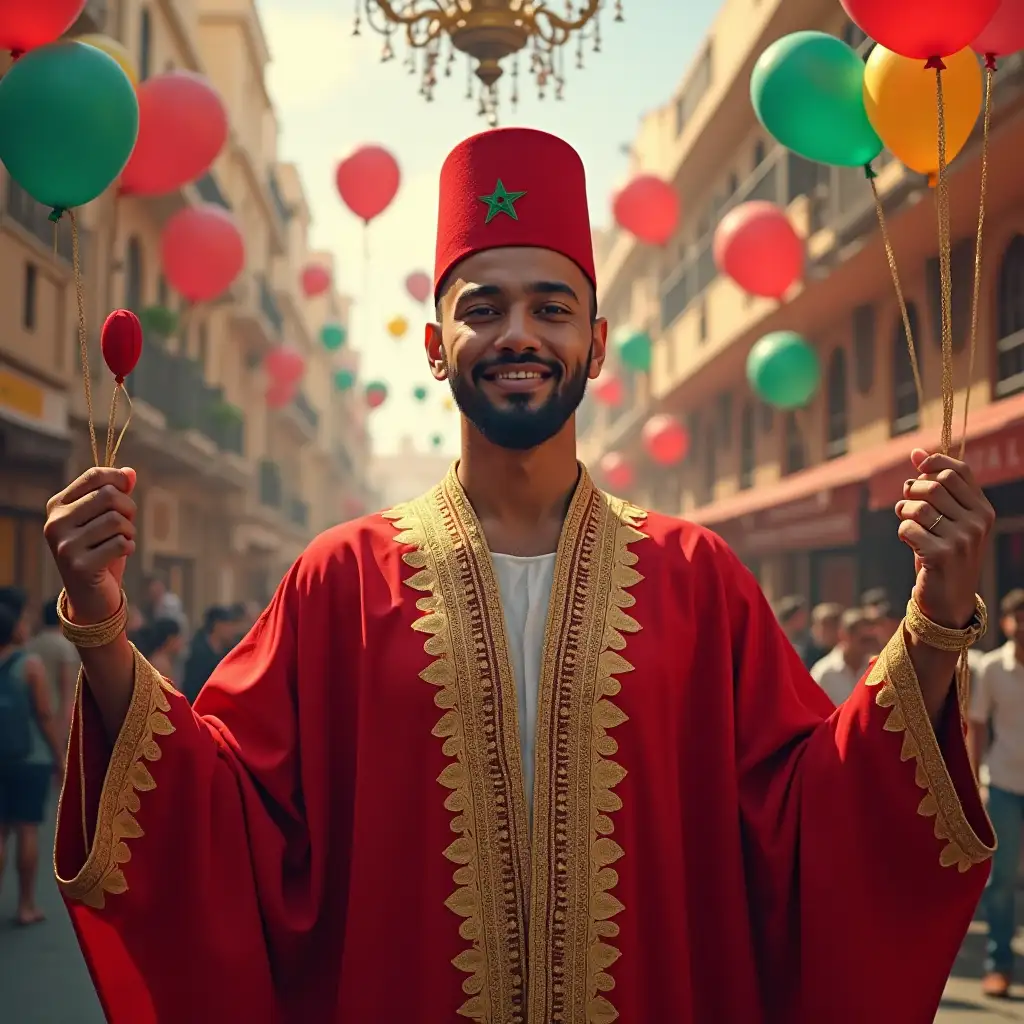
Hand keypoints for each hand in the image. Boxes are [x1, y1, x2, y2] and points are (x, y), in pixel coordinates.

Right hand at [44, 467, 136, 624]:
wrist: (90, 596)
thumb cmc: (100, 551)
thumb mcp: (107, 519)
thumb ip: (116, 494)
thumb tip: (130, 472)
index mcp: (57, 506)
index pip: (93, 476)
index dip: (118, 479)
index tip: (127, 488)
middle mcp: (55, 523)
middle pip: (109, 496)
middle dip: (128, 508)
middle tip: (127, 525)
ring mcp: (64, 545)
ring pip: (117, 520)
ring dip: (130, 531)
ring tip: (122, 541)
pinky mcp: (79, 566)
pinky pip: (120, 544)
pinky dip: (129, 547)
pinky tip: (120, 554)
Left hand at [895, 448, 993, 627]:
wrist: (949, 601)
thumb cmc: (943, 553)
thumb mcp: (946, 520)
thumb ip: (936, 488)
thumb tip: (916, 451)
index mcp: (983, 510)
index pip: (958, 471)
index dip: (934, 463)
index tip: (918, 466)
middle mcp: (977, 523)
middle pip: (934, 485)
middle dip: (912, 490)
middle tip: (907, 503)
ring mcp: (962, 539)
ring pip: (919, 506)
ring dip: (904, 511)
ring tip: (906, 522)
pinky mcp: (941, 555)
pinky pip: (908, 528)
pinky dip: (902, 531)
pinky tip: (910, 542)